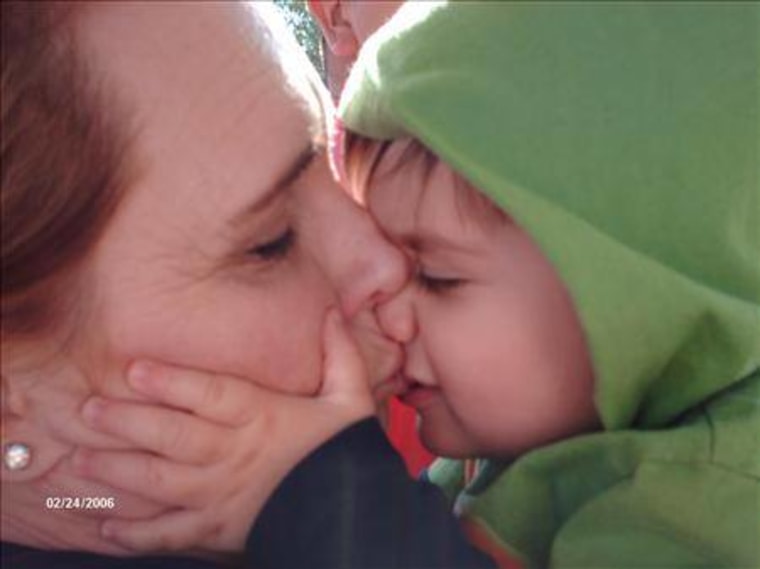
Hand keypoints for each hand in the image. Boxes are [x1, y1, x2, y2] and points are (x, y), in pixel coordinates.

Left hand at [75, 309, 374, 552]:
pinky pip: (170, 534)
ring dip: (119, 471)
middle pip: (174, 437)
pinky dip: (135, 535)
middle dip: (128, 422)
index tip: (134, 369)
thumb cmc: (344, 448)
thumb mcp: (349, 396)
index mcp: (263, 418)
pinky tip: (102, 526)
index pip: (212, 395)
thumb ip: (338, 352)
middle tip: (88, 411)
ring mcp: (221, 495)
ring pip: (162, 482)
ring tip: (79, 460)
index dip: (172, 382)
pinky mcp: (217, 529)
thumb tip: (330, 308)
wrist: (350, 510)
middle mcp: (234, 455)